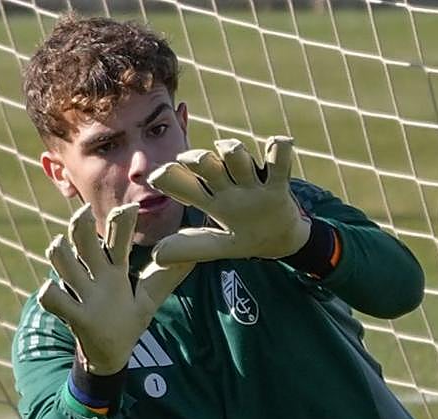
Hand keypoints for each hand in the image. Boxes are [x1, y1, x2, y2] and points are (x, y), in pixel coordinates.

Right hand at [37, 204, 192, 374]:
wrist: (109, 353)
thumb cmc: (127, 319)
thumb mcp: (148, 298)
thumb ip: (166, 277)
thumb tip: (195, 257)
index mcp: (115, 271)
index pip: (118, 240)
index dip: (121, 222)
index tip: (131, 207)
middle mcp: (97, 277)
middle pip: (84, 242)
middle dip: (82, 226)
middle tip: (85, 212)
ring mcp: (83, 294)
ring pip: (63, 263)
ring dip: (61, 254)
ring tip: (60, 245)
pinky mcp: (74, 316)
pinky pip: (53, 299)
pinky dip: (51, 294)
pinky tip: (52, 290)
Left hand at [147, 136, 310, 264]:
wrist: (281, 240)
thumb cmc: (245, 237)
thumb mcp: (218, 246)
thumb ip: (191, 248)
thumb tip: (156, 256)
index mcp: (209, 199)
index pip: (181, 183)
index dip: (169, 177)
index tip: (157, 178)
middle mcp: (226, 185)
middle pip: (205, 163)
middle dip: (198, 159)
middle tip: (196, 162)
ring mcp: (251, 182)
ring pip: (237, 156)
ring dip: (232, 151)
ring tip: (233, 152)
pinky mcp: (278, 185)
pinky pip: (278, 163)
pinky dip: (279, 151)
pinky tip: (278, 142)